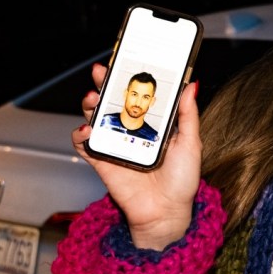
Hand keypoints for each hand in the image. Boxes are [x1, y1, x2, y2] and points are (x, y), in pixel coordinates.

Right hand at [71, 62, 201, 249]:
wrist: (166, 214)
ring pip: (95, 117)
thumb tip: (191, 86)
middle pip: (113, 100)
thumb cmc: (182, 181)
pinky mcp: (102, 160)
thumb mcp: (191, 143)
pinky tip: (87, 129)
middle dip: (105, 83)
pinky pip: (84, 144)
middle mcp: (132, 130)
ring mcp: (115, 144)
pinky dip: (81, 135)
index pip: (138, 93)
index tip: (126, 60)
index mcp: (153, 122)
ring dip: (90, 105)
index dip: (130, 76)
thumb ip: (188, 115)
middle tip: (102, 72)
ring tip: (93, 99)